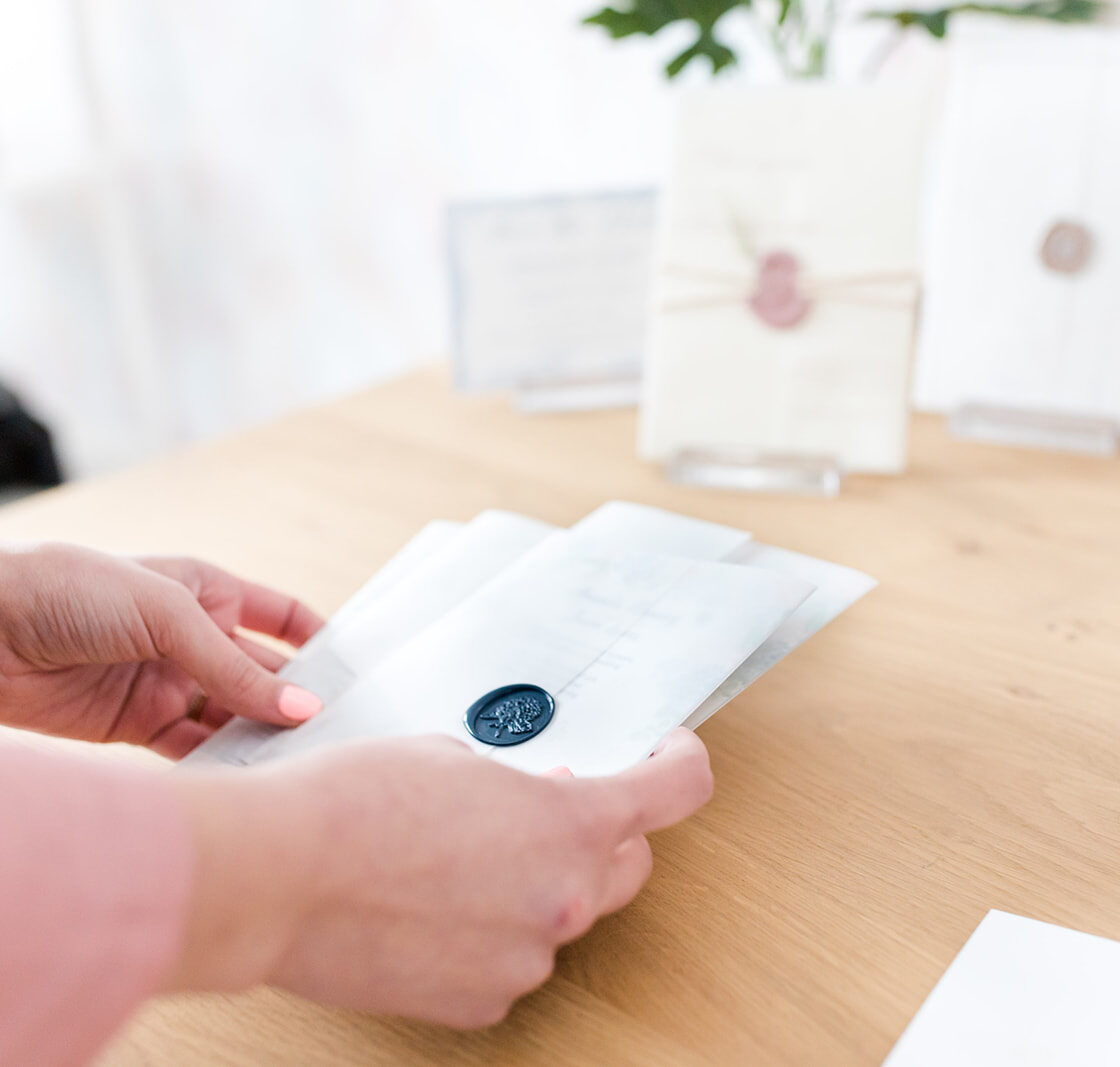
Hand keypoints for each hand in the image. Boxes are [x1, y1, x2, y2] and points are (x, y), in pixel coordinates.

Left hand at [0, 544, 324, 756]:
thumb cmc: (73, 590)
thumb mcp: (168, 615)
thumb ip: (235, 668)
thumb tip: (303, 708)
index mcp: (209, 592)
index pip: (282, 618)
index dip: (319, 640)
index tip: (357, 671)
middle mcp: (194, 639)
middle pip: (262, 674)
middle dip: (295, 699)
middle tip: (338, 732)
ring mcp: (167, 682)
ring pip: (231, 716)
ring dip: (259, 736)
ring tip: (297, 763)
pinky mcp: (135, 724)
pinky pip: (190, 747)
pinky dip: (217, 762)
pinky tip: (244, 777)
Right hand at [169, 728, 713, 1026]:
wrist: (276, 875)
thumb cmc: (354, 802)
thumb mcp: (453, 760)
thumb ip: (518, 784)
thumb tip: (536, 800)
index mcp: (570, 824)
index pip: (677, 791)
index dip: (680, 763)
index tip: (668, 753)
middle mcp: (564, 900)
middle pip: (630, 863)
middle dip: (602, 831)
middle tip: (551, 804)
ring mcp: (524, 960)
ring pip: (564, 913)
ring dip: (538, 883)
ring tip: (463, 856)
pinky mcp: (479, 1002)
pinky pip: (513, 958)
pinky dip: (495, 931)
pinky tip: (437, 903)